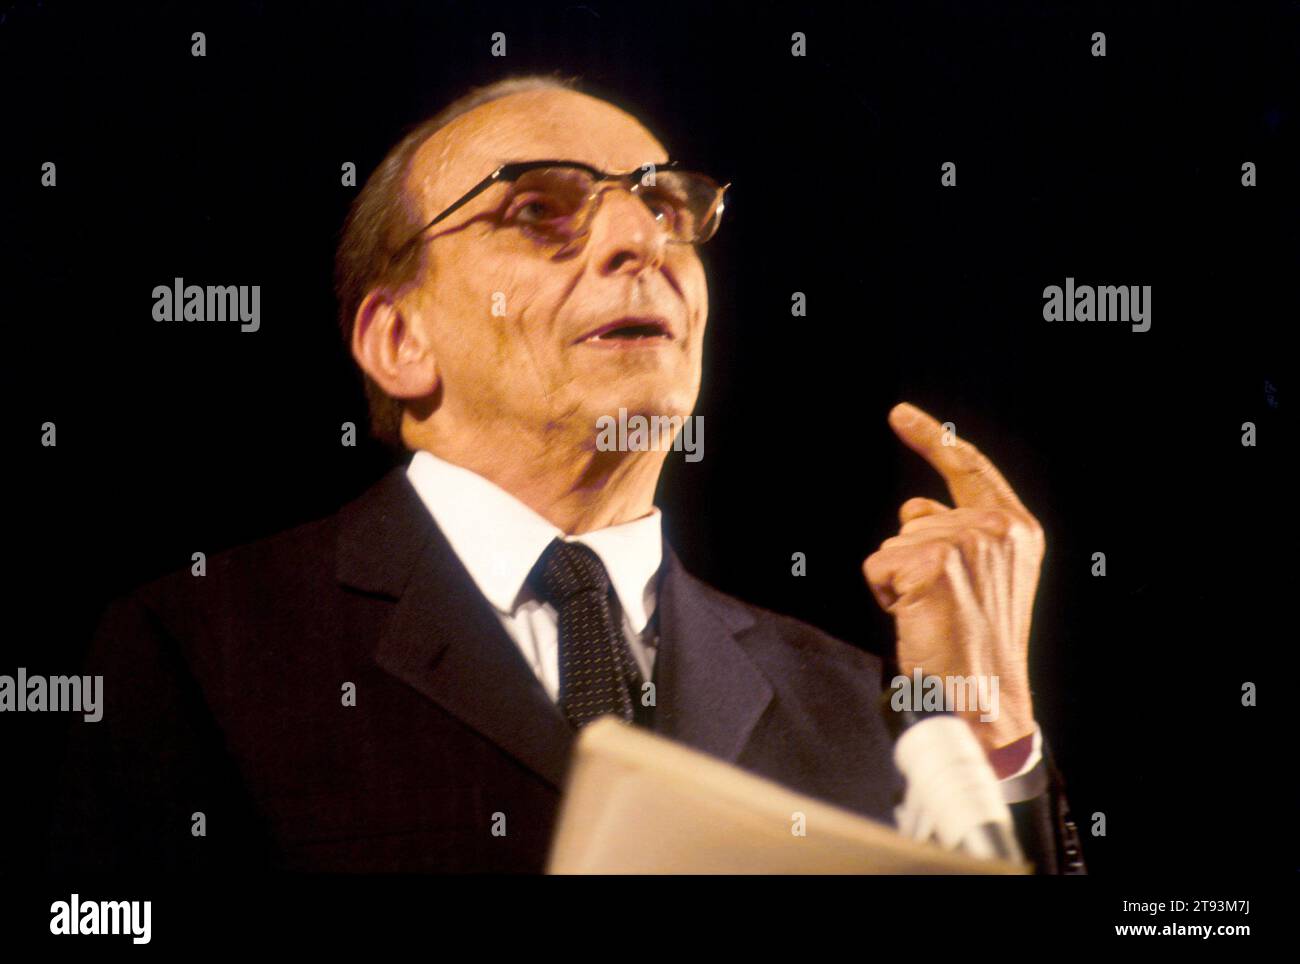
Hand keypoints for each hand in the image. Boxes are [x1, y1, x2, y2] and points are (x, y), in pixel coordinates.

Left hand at [864, 402, 1043, 754]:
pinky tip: (916, 619)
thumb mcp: (985, 579)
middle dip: (910, 560)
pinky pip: (877, 566)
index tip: (900, 414)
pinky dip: (884, 595)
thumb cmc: (978, 648)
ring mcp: (965, 543)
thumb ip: (959, 535)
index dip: (933, 439)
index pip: (969, 469)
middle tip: (941, 608)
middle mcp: (996, 528)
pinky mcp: (932, 563)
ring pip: (893, 545)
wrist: (985, 698)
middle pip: (916, 518)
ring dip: (898, 582)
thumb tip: (914, 507)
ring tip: (933, 617)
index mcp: (1017, 530)